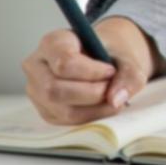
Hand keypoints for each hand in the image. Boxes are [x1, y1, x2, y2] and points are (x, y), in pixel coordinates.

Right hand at [22, 17, 165, 124]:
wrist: (103, 57)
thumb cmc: (109, 52)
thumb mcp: (126, 54)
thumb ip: (129, 74)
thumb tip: (116, 99)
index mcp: (52, 42)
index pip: (64, 63)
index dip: (91, 72)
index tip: (111, 71)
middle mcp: (36, 66)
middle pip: (55, 90)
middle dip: (92, 93)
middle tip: (112, 87)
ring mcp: (36, 91)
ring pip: (62, 110)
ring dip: (94, 108)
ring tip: (111, 95)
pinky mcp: (45, 110)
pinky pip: (66, 121)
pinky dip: (91, 116)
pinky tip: (102, 104)